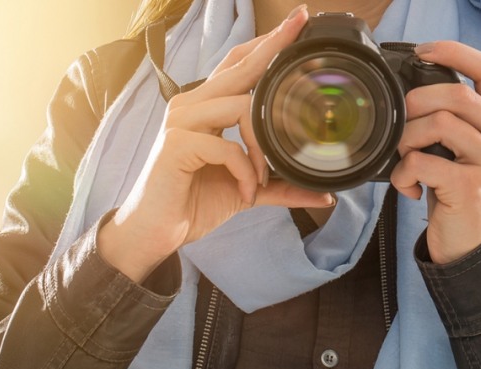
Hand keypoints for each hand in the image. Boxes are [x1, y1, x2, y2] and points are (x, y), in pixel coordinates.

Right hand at [99, 5, 332, 281]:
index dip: (267, 44)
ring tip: (261, 179)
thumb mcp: (246, 190)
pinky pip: (228, 147)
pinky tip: (245, 191)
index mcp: (206, 107)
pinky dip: (246, 172)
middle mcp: (192, 105)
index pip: (238, 65)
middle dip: (274, 46)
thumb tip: (323, 194)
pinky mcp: (177, 144)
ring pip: (241, 107)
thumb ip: (281, 187)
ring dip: (262, 148)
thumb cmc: (194, 202)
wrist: (157, 232)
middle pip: (239, 66)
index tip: (296, 24)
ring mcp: (182, 121)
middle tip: (300, 24)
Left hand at [390, 41, 480, 263]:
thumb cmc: (462, 192)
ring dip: (406, 140)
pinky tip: (408, 187)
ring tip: (405, 160)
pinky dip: (402, 173)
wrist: (474, 244)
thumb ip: (456, 121)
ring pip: (437, 124)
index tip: (424, 53)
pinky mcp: (469, 187)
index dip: (454, 53)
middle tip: (401, 125)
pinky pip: (420, 161)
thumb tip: (411, 95)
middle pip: (456, 95)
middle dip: (415, 104)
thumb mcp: (468, 152)